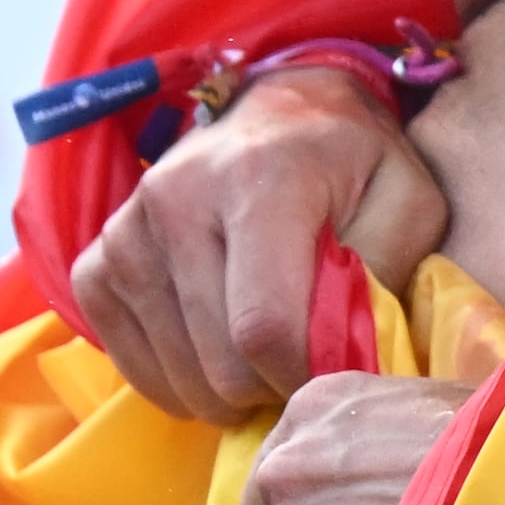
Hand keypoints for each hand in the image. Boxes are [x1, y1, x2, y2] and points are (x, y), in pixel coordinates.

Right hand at [76, 64, 452, 415]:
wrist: (281, 116)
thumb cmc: (354, 167)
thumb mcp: (409, 201)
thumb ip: (388, 271)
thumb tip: (347, 352)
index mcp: (260, 180)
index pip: (265, 328)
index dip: (305, 375)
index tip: (333, 368)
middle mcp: (177, 200)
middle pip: (219, 365)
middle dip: (271, 386)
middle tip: (301, 358)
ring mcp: (126, 233)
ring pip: (177, 376)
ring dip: (227, 389)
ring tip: (262, 345)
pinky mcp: (96, 263)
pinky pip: (129, 365)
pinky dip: (177, 379)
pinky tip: (213, 346)